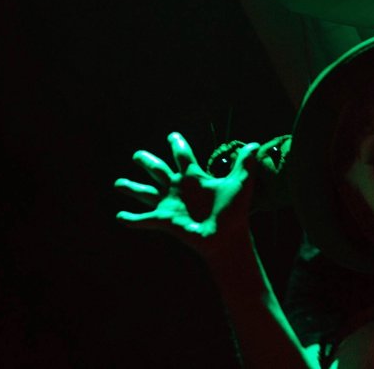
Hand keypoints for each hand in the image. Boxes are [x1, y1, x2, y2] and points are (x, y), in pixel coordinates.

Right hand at [116, 132, 259, 262]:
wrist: (228, 237)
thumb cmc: (234, 212)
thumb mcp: (240, 183)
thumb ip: (245, 163)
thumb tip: (256, 144)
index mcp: (195, 178)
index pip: (184, 157)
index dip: (178, 145)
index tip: (173, 135)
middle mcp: (179, 189)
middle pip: (159, 170)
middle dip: (147, 162)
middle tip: (137, 155)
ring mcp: (170, 205)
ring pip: (146, 192)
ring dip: (132, 187)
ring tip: (117, 183)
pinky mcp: (164, 221)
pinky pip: (144, 219)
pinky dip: (131, 218)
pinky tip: (119, 216)